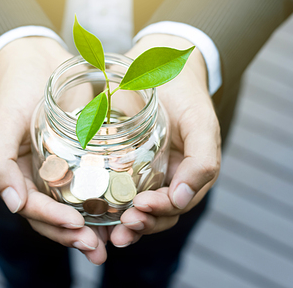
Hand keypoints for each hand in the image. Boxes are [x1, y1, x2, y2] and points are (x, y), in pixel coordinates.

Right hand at [0, 37, 106, 263]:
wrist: (34, 57)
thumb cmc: (13, 89)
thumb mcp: (0, 124)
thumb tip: (13, 206)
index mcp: (14, 175)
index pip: (32, 209)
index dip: (53, 222)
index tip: (78, 227)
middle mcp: (36, 176)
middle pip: (54, 216)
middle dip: (75, 235)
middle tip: (99, 249)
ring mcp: (58, 167)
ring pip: (74, 205)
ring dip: (91, 226)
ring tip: (114, 240)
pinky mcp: (78, 154)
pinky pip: (90, 182)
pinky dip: (102, 200)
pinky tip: (121, 210)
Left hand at [110, 34, 220, 246]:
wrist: (161, 62)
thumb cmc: (185, 93)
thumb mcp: (201, 123)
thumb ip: (202, 162)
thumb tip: (182, 200)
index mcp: (189, 174)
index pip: (175, 205)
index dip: (158, 213)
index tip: (138, 208)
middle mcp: (166, 176)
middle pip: (154, 213)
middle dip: (139, 225)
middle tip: (122, 227)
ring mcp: (143, 169)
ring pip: (133, 206)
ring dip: (121, 222)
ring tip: (108, 230)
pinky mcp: (121, 159)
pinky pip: (113, 185)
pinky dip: (105, 202)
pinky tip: (90, 209)